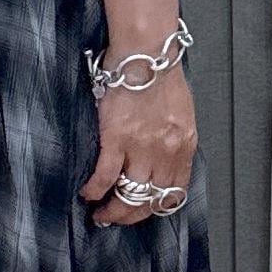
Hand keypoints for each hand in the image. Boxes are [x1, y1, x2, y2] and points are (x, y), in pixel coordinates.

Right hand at [78, 59, 196, 226]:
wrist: (144, 54)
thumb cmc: (158, 74)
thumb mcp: (179, 111)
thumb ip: (172, 136)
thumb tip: (160, 154)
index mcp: (184, 144)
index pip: (176, 190)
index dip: (157, 206)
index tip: (144, 209)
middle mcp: (166, 151)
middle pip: (151, 199)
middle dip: (132, 215)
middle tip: (117, 218)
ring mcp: (141, 147)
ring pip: (129, 195)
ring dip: (112, 210)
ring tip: (100, 213)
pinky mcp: (116, 139)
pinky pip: (105, 176)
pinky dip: (95, 190)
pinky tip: (88, 193)